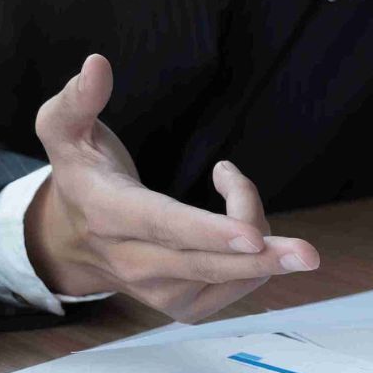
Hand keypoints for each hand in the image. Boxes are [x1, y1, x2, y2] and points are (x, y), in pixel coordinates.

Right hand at [25, 54, 319, 322]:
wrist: (72, 240)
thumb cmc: (81, 174)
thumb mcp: (64, 130)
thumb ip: (77, 99)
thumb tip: (96, 66)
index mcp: (106, 214)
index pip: (160, 225)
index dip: (206, 231)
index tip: (250, 235)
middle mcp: (130, 262)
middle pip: (202, 264)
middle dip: (259, 259)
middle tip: (308, 253)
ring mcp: (157, 291)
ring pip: (228, 271)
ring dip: (254, 228)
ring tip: (233, 184)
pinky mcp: (181, 306)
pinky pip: (236, 286)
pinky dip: (253, 256)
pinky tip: (241, 227)